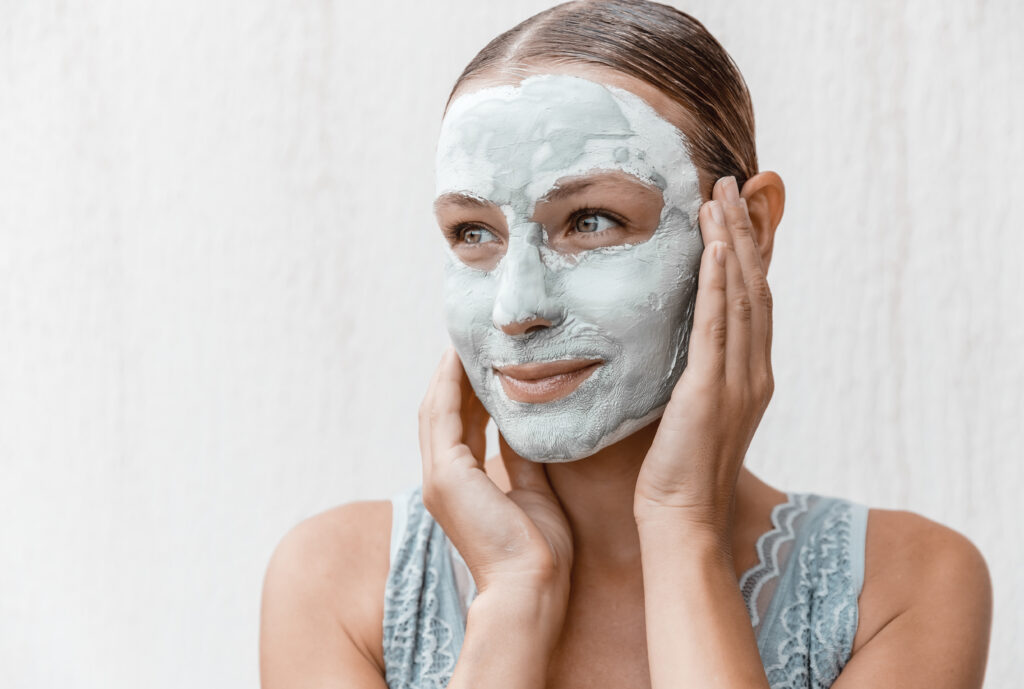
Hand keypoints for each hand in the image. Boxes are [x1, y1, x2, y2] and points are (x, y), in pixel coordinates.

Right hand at [418, 348, 572, 627]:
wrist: (531, 588)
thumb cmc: (539, 551)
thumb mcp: (534, 492)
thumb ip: (524, 457)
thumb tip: (528, 423)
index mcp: (461, 486)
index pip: (460, 425)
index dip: (468, 390)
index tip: (483, 360)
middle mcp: (443, 479)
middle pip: (443, 411)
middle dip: (455, 373)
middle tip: (472, 338)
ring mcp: (439, 477)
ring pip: (437, 409)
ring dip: (449, 371)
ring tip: (465, 338)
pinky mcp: (446, 474)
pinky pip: (444, 415)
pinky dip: (450, 383)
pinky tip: (460, 357)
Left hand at [634, 176, 773, 537]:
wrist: (681, 518)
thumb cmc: (677, 472)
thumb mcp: (691, 413)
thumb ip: (692, 376)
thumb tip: (673, 347)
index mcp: (750, 377)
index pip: (753, 302)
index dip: (748, 254)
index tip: (732, 214)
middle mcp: (755, 372)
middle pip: (755, 286)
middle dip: (744, 232)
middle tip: (729, 186)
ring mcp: (739, 380)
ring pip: (742, 295)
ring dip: (732, 242)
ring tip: (719, 197)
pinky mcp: (712, 389)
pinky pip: (718, 324)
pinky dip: (720, 281)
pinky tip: (714, 245)